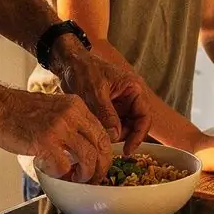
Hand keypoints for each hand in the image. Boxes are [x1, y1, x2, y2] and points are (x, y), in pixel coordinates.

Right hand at [0, 85, 112, 182]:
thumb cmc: (17, 110)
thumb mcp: (53, 108)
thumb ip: (70, 123)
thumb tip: (83, 147)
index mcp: (76, 105)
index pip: (103, 133)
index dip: (105, 154)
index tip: (99, 165)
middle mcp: (71, 114)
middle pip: (101, 146)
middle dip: (100, 168)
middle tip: (92, 178)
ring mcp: (59, 127)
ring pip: (88, 158)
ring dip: (84, 175)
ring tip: (74, 179)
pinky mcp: (44, 141)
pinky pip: (63, 166)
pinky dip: (61, 175)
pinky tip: (52, 171)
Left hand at [51, 39, 151, 155]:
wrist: (69, 63)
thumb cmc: (84, 70)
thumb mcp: (95, 92)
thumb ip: (106, 114)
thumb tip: (116, 136)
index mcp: (134, 89)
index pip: (144, 117)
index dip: (138, 135)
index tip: (128, 150)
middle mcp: (130, 98)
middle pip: (134, 125)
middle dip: (123, 136)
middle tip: (106, 142)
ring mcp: (120, 104)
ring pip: (122, 127)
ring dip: (112, 134)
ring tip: (97, 133)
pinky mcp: (109, 109)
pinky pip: (112, 125)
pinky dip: (105, 130)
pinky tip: (94, 131)